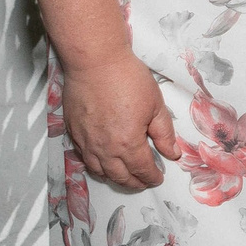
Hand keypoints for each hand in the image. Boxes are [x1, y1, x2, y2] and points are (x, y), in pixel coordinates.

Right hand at [59, 51, 178, 192]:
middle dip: (134, 183)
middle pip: (120, 176)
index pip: (142, 170)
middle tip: (143, 182)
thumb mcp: (156, 105)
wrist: (94, 62)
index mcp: (128, 144)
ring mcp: (86, 142)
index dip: (152, 177)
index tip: (158, 178)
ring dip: (114, 178)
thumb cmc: (127, 79)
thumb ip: (164, 133)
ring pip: (99, 171)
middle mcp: (105, 149)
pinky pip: (84, 158)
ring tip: (124, 177)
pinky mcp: (73, 132)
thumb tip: (173, 154)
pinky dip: (95, 166)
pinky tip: (101, 162)